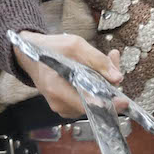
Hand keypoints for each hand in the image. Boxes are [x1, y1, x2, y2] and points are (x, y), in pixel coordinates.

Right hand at [10, 29, 126, 120]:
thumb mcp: (74, 45)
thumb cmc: (49, 49)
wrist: (29, 55)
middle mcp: (59, 104)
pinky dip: (94, 87)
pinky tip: (95, 71)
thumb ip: (97, 60)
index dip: (109, 104)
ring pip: (92, 102)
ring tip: (105, 62)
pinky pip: (86, 100)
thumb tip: (117, 78)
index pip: (89, 106)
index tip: (124, 100)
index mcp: (58, 90)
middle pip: (94, 103)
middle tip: (113, 60)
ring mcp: (62, 107)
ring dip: (102, 84)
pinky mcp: (66, 106)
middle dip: (108, 85)